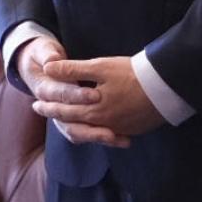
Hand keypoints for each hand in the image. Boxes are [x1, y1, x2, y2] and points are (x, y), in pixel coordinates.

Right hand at [14, 37, 117, 145]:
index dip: (78, 95)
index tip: (96, 95)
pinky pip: (87, 133)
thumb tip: (50, 60)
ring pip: (79, 132)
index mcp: (44, 89)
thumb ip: (48, 54)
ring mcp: (63, 115)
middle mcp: (52, 107)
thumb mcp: (44, 49)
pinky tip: (123, 139)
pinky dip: (103, 137)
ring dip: (97, 136)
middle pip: (71, 123)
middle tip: (111, 132)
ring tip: (118, 138)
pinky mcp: (74, 118)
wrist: (37, 66)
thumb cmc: (43, 55)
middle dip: (91, 128)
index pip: (62, 94)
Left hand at [34, 55, 166, 143]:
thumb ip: (72, 69)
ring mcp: (119, 129)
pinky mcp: (132, 130)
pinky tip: (97, 128)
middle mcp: (103, 124)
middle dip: (57, 116)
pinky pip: (110, 134)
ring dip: (76, 126)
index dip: (49, 106)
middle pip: (75, 122)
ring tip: (67, 121)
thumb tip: (48, 69)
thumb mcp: (99, 67)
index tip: (36, 104)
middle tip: (43, 112)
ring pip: (91, 131)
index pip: (64, 110)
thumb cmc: (130, 73)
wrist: (165, 87)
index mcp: (92, 110)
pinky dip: (98, 131)